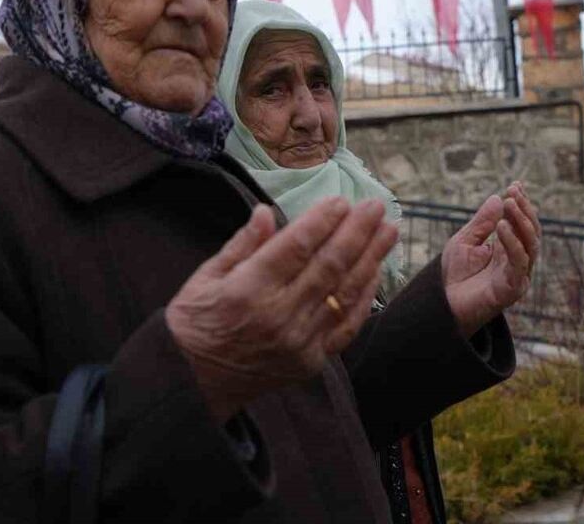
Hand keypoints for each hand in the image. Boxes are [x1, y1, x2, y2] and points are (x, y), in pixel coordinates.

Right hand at [167, 197, 397, 422]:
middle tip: (376, 206)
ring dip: (371, 259)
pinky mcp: (310, 361)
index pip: (295, 247)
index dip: (322, 221)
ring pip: (344, 293)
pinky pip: (346, 326)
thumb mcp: (205, 276)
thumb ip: (242, 244)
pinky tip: (376, 272)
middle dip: (357, 232)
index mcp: (248, 289)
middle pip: (328, 266)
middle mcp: (278, 316)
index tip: (341, 200)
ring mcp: (299, 342)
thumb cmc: (195, 321)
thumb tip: (266, 211)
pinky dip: (365, 298)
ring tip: (390, 231)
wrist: (193, 383)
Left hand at [441, 181, 540, 337]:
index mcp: (507, 249)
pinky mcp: (513, 288)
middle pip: (531, 232)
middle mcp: (517, 261)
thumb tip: (498, 197)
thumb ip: (481, 222)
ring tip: (509, 204)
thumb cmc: (453, 276)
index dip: (521, 204)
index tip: (515, 185)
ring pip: (530, 245)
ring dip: (521, 222)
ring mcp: (518, 275)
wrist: (442, 305)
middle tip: (513, 192)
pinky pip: (519, 263)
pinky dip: (513, 243)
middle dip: (524, 210)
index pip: (521, 223)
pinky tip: (503, 227)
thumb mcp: (464, 241)